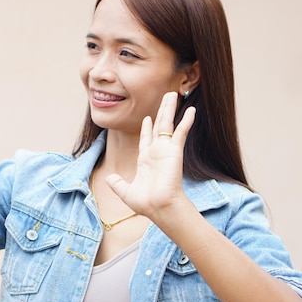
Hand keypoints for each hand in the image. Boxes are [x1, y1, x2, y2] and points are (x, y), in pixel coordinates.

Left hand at [106, 92, 195, 220]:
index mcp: (145, 159)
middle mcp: (156, 152)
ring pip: (167, 123)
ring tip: (172, 94)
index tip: (147, 117)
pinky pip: (180, 132)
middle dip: (160, 111)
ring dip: (169, 108)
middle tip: (165, 98)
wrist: (159, 207)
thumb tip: (109, 179)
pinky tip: (191, 110)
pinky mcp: (174, 151)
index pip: (146, 138)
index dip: (146, 127)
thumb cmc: (146, 203)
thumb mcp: (125, 192)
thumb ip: (117, 184)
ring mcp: (166, 150)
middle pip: (158, 126)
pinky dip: (186, 121)